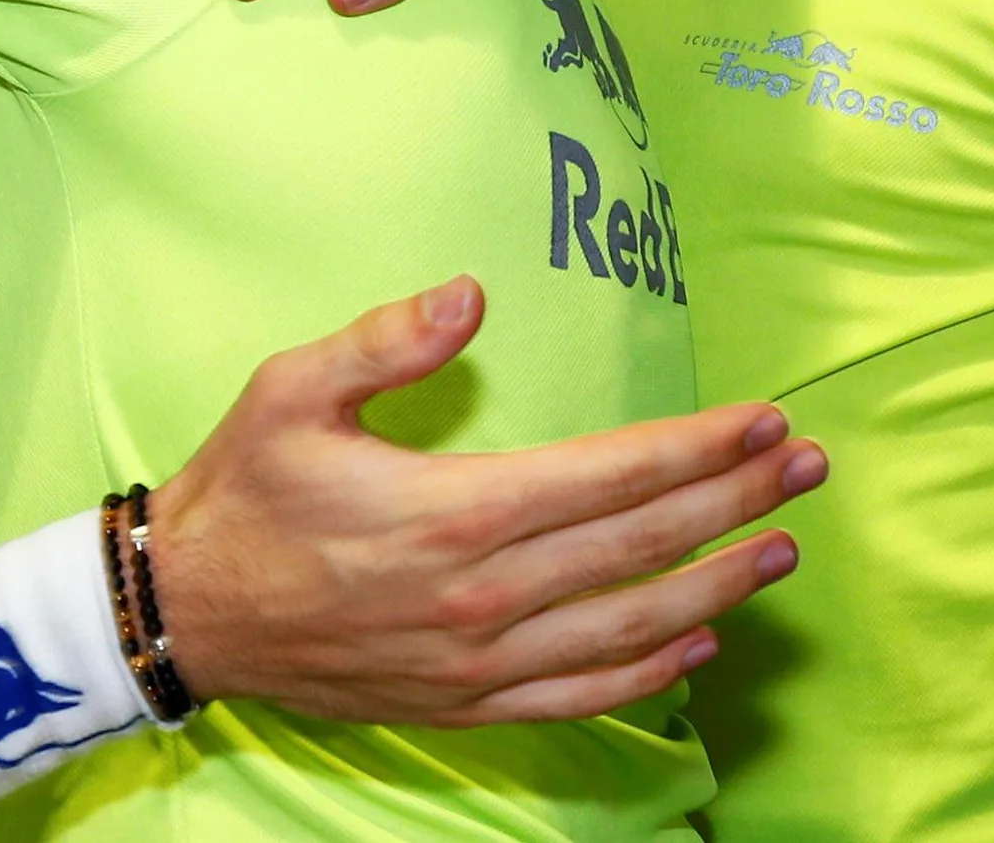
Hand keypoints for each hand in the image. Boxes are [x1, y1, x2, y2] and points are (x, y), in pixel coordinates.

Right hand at [145, 276, 818, 726]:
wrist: (185, 612)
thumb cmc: (241, 492)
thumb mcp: (292, 390)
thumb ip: (387, 339)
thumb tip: (473, 289)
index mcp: (453, 511)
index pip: (612, 476)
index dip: (699, 448)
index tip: (766, 422)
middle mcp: (481, 595)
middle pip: (640, 547)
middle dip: (736, 504)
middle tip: (808, 471)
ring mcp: (476, 661)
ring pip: (628, 630)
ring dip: (715, 589)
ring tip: (779, 552)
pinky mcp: (462, 704)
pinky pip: (580, 698)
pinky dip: (649, 676)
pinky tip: (696, 646)